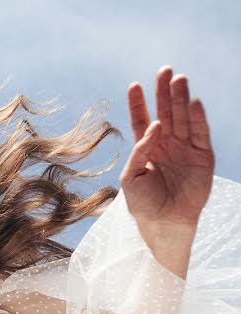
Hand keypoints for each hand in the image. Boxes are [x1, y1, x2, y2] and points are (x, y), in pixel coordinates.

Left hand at [120, 66, 214, 233]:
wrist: (164, 223)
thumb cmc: (144, 204)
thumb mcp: (131, 177)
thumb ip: (139, 152)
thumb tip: (154, 127)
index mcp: (146, 149)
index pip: (141, 121)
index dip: (138, 103)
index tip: (134, 85)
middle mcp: (166, 145)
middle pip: (165, 113)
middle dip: (164, 93)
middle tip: (164, 70)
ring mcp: (185, 149)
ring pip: (182, 118)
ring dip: (181, 99)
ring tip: (179, 79)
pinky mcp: (202, 156)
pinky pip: (199, 133)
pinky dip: (197, 118)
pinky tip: (193, 102)